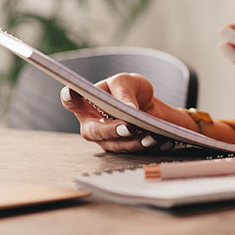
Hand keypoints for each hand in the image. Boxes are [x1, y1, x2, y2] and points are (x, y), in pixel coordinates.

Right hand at [60, 73, 192, 152]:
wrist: (148, 104)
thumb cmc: (130, 89)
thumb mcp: (127, 82)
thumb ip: (124, 93)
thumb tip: (129, 109)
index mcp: (86, 103)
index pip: (72, 101)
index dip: (69, 98)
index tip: (70, 92)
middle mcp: (91, 124)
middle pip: (94, 131)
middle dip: (111, 130)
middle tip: (128, 126)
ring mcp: (105, 140)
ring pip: (116, 145)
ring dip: (135, 142)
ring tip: (152, 135)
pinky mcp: (122, 149)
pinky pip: (134, 152)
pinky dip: (150, 146)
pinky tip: (165, 141)